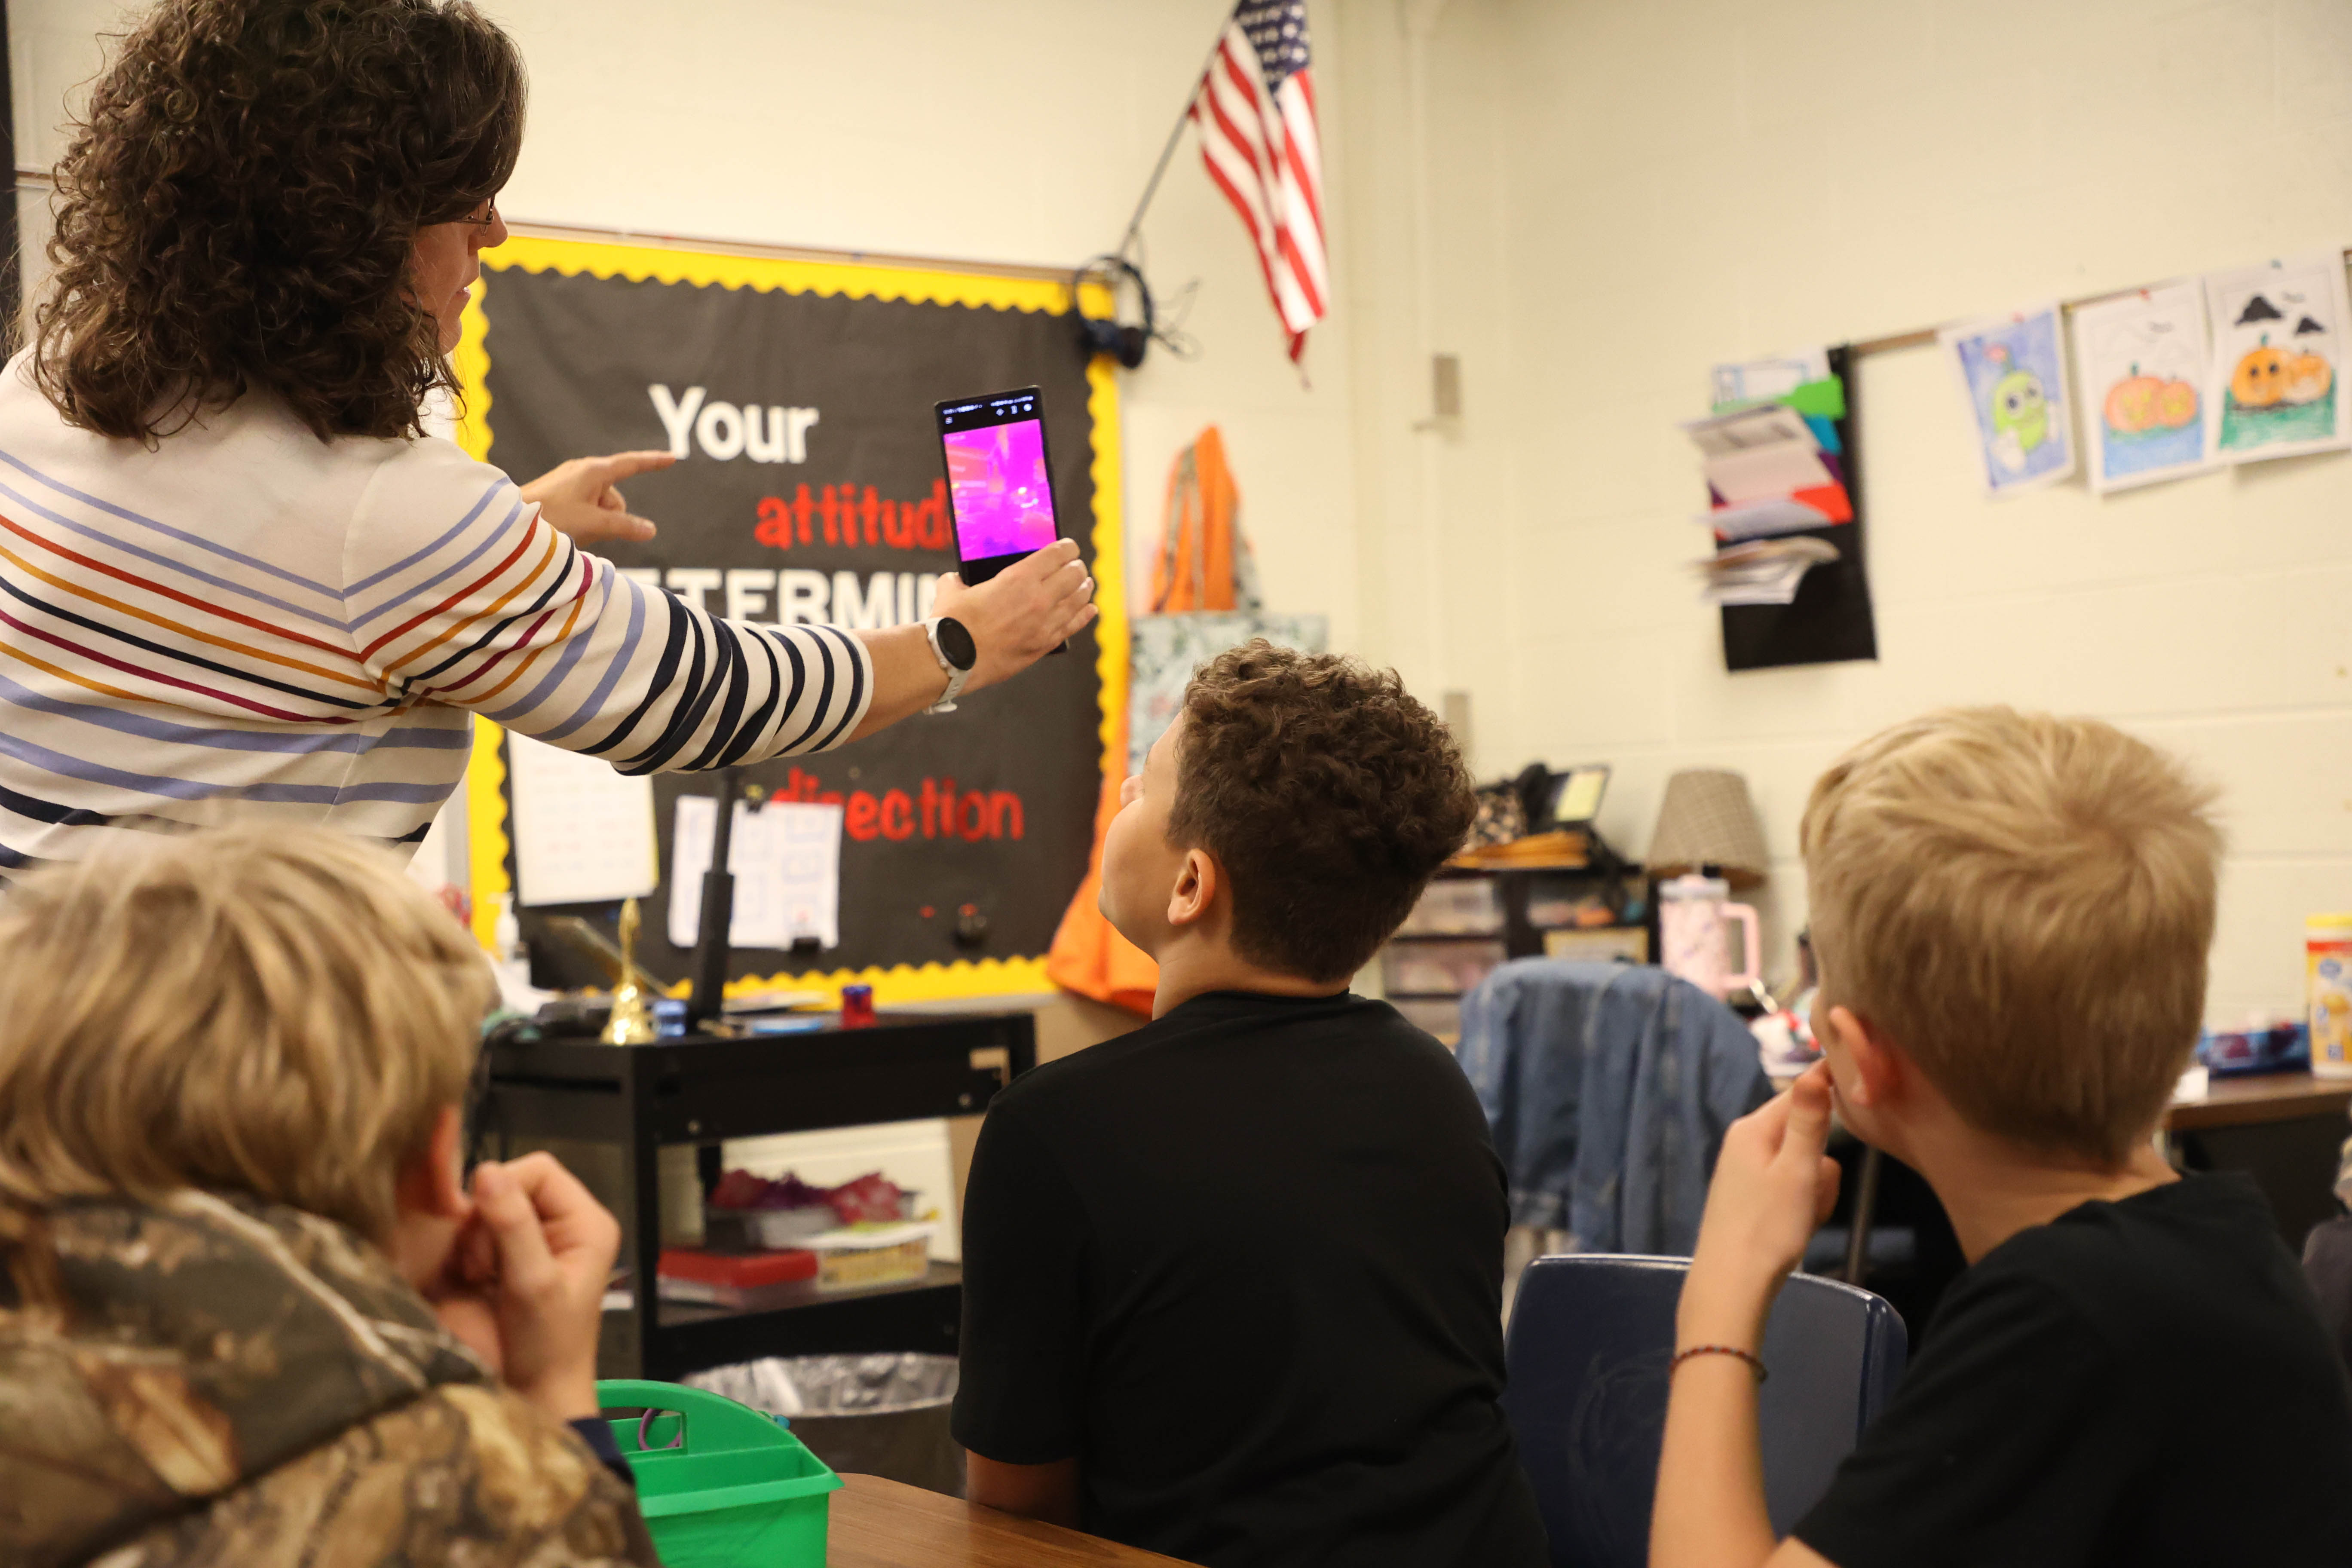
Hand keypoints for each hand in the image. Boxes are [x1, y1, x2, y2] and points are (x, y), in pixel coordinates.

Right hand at [437, 1153, 620, 1421]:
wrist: (533, 1396)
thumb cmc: (547, 1347)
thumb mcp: (533, 1283)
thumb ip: (512, 1226)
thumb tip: (486, 1172)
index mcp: (584, 1222)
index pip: (538, 1170)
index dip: (506, 1188)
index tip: (488, 1230)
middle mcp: (559, 1225)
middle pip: (507, 1186)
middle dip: (485, 1222)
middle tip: (484, 1266)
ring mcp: (527, 1242)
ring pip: (482, 1210)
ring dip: (471, 1241)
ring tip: (481, 1278)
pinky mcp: (499, 1261)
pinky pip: (469, 1236)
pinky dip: (463, 1255)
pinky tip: (472, 1282)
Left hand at [521, 451, 674, 547]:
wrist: (510, 521)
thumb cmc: (550, 517)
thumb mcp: (593, 523)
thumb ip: (625, 527)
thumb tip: (651, 530)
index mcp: (594, 471)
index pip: (632, 464)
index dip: (653, 463)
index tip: (673, 458)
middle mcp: (583, 472)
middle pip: (615, 497)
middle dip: (612, 517)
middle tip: (589, 530)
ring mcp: (570, 482)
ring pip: (600, 507)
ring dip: (596, 523)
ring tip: (573, 532)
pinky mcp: (560, 493)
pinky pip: (585, 509)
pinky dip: (583, 522)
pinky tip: (567, 531)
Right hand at [931, 538, 1098, 691]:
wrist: (951, 660)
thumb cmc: (950, 625)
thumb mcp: (952, 590)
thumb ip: (958, 580)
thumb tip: (955, 580)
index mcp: (1018, 578)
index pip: (1056, 554)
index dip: (1067, 547)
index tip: (1069, 547)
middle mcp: (1038, 598)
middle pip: (1073, 575)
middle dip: (1076, 566)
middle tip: (1075, 566)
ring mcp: (1045, 624)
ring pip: (1079, 600)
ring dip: (1084, 588)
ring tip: (1086, 583)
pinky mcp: (1044, 645)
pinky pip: (1073, 626)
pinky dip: (1084, 615)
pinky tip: (1090, 609)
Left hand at [1678, 1061, 1841, 1349]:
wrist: (1732, 1284)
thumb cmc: (1768, 1227)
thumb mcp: (1797, 1170)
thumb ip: (1808, 1120)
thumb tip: (1815, 1070)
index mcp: (1752, 1129)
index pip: (1799, 1092)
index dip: (1830, 1092)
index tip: (1860, 1094)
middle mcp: (1745, 1142)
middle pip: (1805, 1135)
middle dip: (1821, 1163)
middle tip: (1816, 1193)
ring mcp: (1746, 1171)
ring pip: (1804, 1166)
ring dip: (1815, 1189)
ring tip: (1805, 1215)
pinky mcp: (1752, 1197)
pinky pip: (1791, 1189)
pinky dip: (1802, 1206)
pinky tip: (1795, 1228)